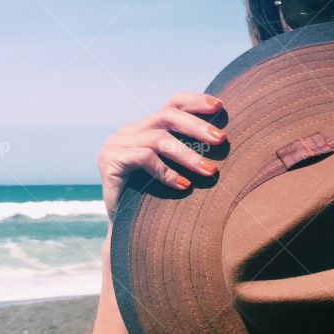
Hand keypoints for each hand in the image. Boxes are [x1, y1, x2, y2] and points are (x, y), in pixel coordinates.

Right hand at [98, 91, 225, 221]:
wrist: (125, 231)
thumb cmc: (154, 202)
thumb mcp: (174, 171)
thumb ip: (187, 152)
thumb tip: (223, 140)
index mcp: (145, 128)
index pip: (171, 104)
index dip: (195, 101)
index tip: (220, 106)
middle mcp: (128, 132)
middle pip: (166, 116)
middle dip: (197, 126)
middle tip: (221, 140)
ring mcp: (115, 145)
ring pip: (158, 139)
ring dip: (188, 155)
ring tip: (210, 170)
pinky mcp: (110, 162)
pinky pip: (144, 158)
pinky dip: (167, 172)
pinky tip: (184, 186)